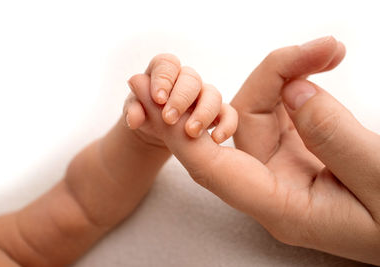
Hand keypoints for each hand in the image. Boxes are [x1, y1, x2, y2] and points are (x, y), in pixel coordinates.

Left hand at [124, 54, 237, 145]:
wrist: (157, 129)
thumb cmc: (145, 113)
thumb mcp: (135, 111)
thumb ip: (133, 111)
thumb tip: (133, 117)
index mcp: (164, 72)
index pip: (167, 64)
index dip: (164, 79)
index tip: (158, 98)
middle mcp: (186, 80)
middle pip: (191, 78)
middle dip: (181, 98)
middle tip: (169, 119)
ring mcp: (204, 94)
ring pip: (213, 94)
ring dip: (203, 113)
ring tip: (190, 133)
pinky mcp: (217, 111)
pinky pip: (229, 113)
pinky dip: (226, 125)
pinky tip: (216, 139)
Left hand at [130, 37, 379, 264]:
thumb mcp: (377, 184)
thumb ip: (334, 140)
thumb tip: (294, 91)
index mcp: (277, 206)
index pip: (211, 168)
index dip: (180, 132)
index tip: (155, 98)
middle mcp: (269, 185)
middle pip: (240, 125)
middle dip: (265, 78)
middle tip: (313, 45)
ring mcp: (283, 167)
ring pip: (262, 111)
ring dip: (287, 74)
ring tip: (330, 51)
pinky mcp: (299, 151)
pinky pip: (284, 110)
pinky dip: (297, 83)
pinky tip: (320, 64)